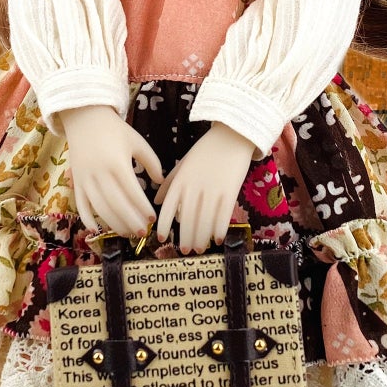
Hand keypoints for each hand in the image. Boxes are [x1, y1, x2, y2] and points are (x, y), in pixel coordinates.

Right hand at [59, 105, 164, 238]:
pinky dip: (87, 219)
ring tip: (127, 232)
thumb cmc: (115, 130)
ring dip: (114, 224)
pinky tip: (98, 230)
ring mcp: (86, 179)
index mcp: (118, 163)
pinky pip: (80, 205)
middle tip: (142, 232)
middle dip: (130, 222)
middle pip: (116, 205)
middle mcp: (100, 173)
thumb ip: (151, 161)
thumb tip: (160, 181)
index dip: (142, 208)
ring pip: (99, 209)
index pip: (132, 192)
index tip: (152, 219)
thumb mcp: (137, 141)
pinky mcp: (76, 181)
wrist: (85, 118)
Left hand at [156, 124, 255, 253]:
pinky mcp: (230, 191)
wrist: (231, 136)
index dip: (164, 225)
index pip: (168, 207)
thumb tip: (155, 202)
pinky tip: (218, 239)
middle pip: (187, 218)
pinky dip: (219, 229)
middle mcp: (194, 187)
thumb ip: (170, 183)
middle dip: (185, 237)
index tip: (162, 238)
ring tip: (200, 248)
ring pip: (204, 221)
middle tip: (185, 251)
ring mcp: (212, 189)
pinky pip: (223, 215)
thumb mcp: (183, 164)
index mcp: (181, 180)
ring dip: (201, 238)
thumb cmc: (205, 151)